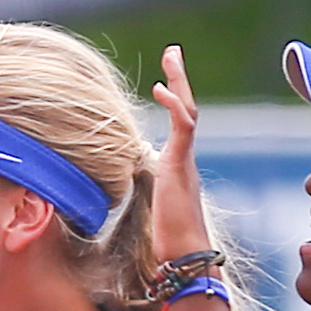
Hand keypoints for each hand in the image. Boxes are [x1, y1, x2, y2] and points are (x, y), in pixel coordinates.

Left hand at [147, 49, 214, 263]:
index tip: (161, 82)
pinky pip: (183, 128)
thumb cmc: (166, 243)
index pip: (177, 124)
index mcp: (176, 166)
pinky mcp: (180, 166)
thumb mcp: (145, 209)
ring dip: (179, 82)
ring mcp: (184, 161)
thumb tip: (122, 180)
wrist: (184, 258)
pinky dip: (173, 106)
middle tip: (172, 52)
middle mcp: (184, 159)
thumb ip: (137, 191)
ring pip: (187, 111)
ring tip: (170, 57)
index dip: (171, 100)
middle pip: (186, 109)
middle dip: (179, 79)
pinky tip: (161, 89)